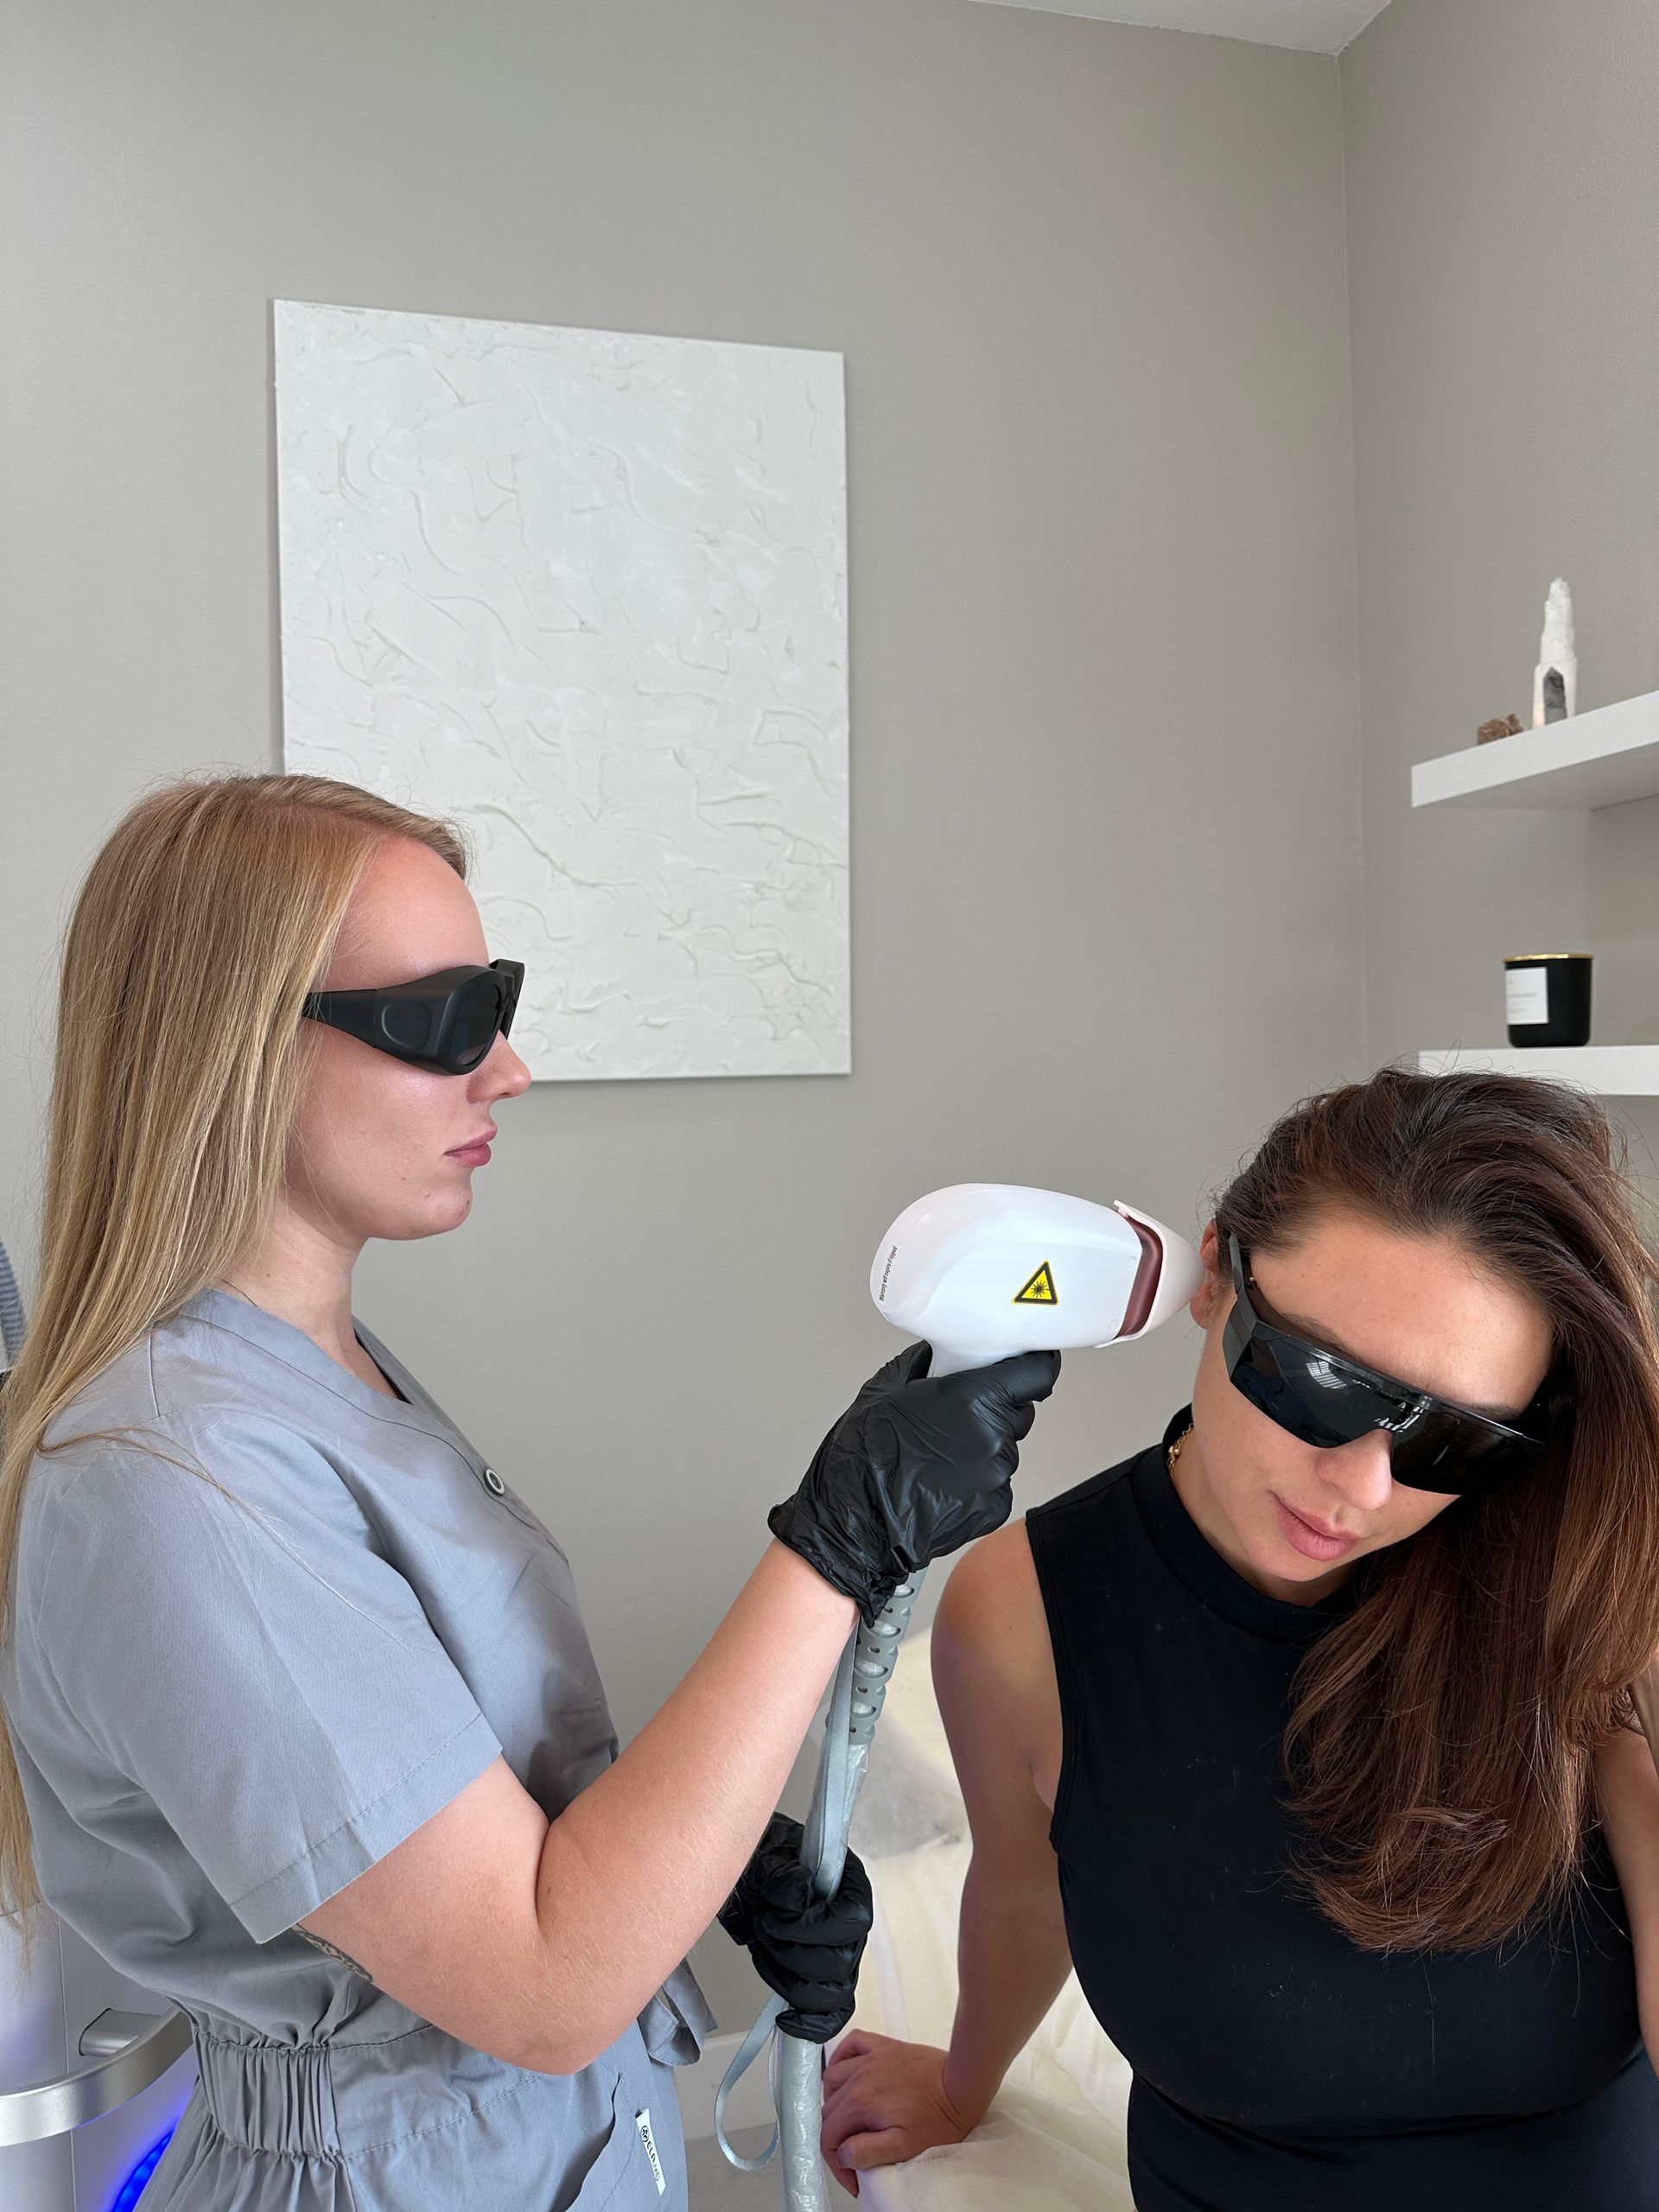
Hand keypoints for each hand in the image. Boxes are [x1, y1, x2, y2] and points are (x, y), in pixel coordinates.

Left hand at [716, 1813, 872, 2041]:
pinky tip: (786, 2018)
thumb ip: (782, 1875)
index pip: (853, 1920)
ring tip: (762, 1948)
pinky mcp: (819, 1980)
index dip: (816, 1927)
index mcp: (848, 1886)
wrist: (744, 1881)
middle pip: (841, 1964)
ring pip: (833, 1994)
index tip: (777, 1917)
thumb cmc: (762, 1862)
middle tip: (763, 1926)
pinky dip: (811, 2024)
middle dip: (791, 1952)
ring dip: (787, 1978)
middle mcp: (849, 1925)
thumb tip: (800, 1895)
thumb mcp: (765, 1858)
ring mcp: (837, 1955)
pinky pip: (831, 2016)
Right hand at [768, 1345, 1059, 1625]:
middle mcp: (993, 1437)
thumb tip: (944, 1349)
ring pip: (1006, 1447)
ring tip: (939, 1453)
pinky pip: (996, 1481)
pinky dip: (977, 1477)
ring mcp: (997, 1476)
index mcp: (974, 1398)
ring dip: (984, 1444)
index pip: (1037, 1373)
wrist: (855, 1519)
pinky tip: (942, 1479)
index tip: (1031, 1362)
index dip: (1036, 1365)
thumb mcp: (888, 1386)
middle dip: (999, 1406)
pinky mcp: (995, 1507)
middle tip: (961, 1411)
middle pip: (1020, 1410)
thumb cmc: (865, 1454)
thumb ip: (927, 1361)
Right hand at [819, 2030, 982, 2197]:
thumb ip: (867, 2151)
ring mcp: (871, 2058)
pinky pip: (852, 2043)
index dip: (835, 2161)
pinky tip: (846, 2069)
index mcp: (861, 2103)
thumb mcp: (904, 2146)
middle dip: (836, 2137)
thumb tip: (843, 2154)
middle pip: (829, 2110)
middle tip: (853, 2153)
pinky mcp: (884, 2047)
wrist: (961, 2085)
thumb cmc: (939, 2116)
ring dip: (833, 2100)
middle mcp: (860, 2077)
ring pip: (833, 2078)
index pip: (829, 2135)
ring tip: (847, 2118)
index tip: (850, 2173)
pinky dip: (841, 2056)